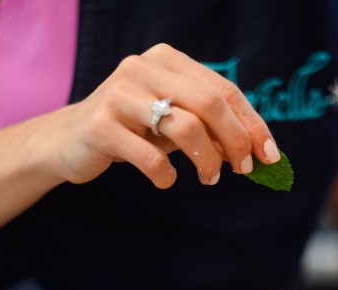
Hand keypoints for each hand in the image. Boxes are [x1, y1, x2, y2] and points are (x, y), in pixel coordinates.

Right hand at [48, 43, 279, 188]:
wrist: (68, 142)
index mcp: (166, 60)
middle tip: (242, 169)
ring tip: (209, 178)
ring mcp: (119, 94)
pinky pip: (150, 157)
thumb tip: (257, 152)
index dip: (251, 124)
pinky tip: (166, 181)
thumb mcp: (172, 121)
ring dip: (207, 160)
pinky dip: (166, 176)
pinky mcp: (101, 125)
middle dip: (234, 141)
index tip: (269, 155)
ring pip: (184, 126)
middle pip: (209, 103)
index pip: (223, 89)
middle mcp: (142, 68)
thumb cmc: (132, 132)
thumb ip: (209, 126)